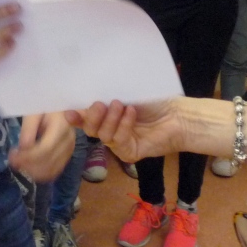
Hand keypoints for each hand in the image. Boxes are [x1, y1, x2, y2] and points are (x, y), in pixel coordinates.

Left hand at [8, 111, 73, 181]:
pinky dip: (41, 173)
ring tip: (20, 164)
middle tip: (12, 161)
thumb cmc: (45, 105)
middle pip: (48, 162)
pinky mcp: (68, 154)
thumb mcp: (33, 112)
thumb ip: (28, 129)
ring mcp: (70, 149)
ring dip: (33, 172)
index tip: (12, 156)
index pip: (45, 149)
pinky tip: (30, 168)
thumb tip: (22, 149)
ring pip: (52, 170)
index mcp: (61, 126)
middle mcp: (68, 140)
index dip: (27, 157)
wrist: (59, 106)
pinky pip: (56, 170)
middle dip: (27, 165)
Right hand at [65, 98, 183, 163]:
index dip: (75, 116)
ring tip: (121, 105)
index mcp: (106, 116)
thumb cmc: (153, 101)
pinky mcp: (129, 153)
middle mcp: (109, 130)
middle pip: (89, 129)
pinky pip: (118, 141)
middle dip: (92, 116)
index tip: (68, 112)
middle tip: (101, 103)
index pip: (84, 118)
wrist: (177, 114)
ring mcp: (119, 143)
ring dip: (111, 119)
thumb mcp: (127, 94)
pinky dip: (124, 125)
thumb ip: (107, 96)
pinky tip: (132, 114)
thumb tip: (87, 95)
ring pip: (102, 135)